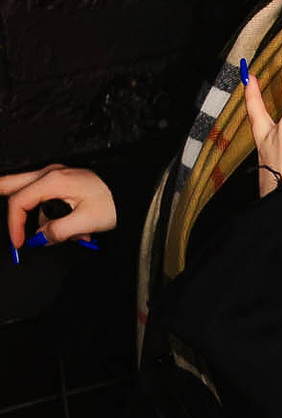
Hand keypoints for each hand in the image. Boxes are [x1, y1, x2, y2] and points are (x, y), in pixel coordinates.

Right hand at [1, 165, 116, 250]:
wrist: (132, 191)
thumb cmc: (113, 202)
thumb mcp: (86, 221)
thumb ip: (58, 231)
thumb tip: (39, 238)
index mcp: (53, 181)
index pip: (19, 201)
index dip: (14, 225)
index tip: (20, 243)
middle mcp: (50, 174)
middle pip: (11, 184)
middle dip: (4, 200)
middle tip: (4, 225)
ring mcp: (55, 176)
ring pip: (29, 194)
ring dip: (42, 218)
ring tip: (74, 234)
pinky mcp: (62, 183)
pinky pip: (44, 197)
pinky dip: (52, 214)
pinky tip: (75, 228)